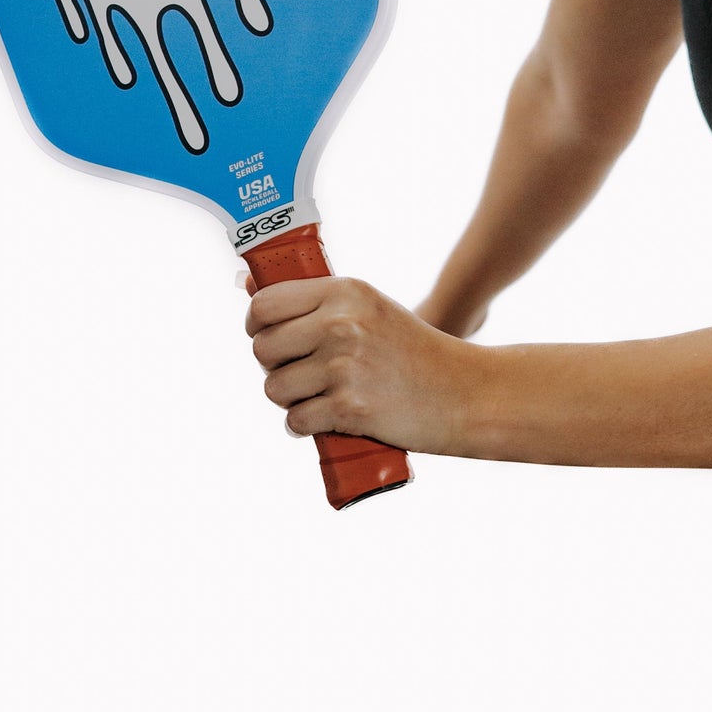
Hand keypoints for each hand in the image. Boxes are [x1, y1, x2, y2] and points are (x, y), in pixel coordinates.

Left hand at [245, 276, 478, 455]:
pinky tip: (328, 418)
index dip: (257, 325)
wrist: (465, 394)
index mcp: (346, 291)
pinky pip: (295, 421)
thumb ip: (316, 300)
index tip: (269, 336)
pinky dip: (306, 426)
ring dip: (290, 400)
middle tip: (304, 372)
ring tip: (320, 396)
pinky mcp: (350, 407)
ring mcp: (345, 365)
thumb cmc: (414, 352)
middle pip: (262, 348)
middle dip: (275, 366)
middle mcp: (342, 323)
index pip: (265, 304)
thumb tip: (245, 285)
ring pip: (274, 388)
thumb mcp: (370, 308)